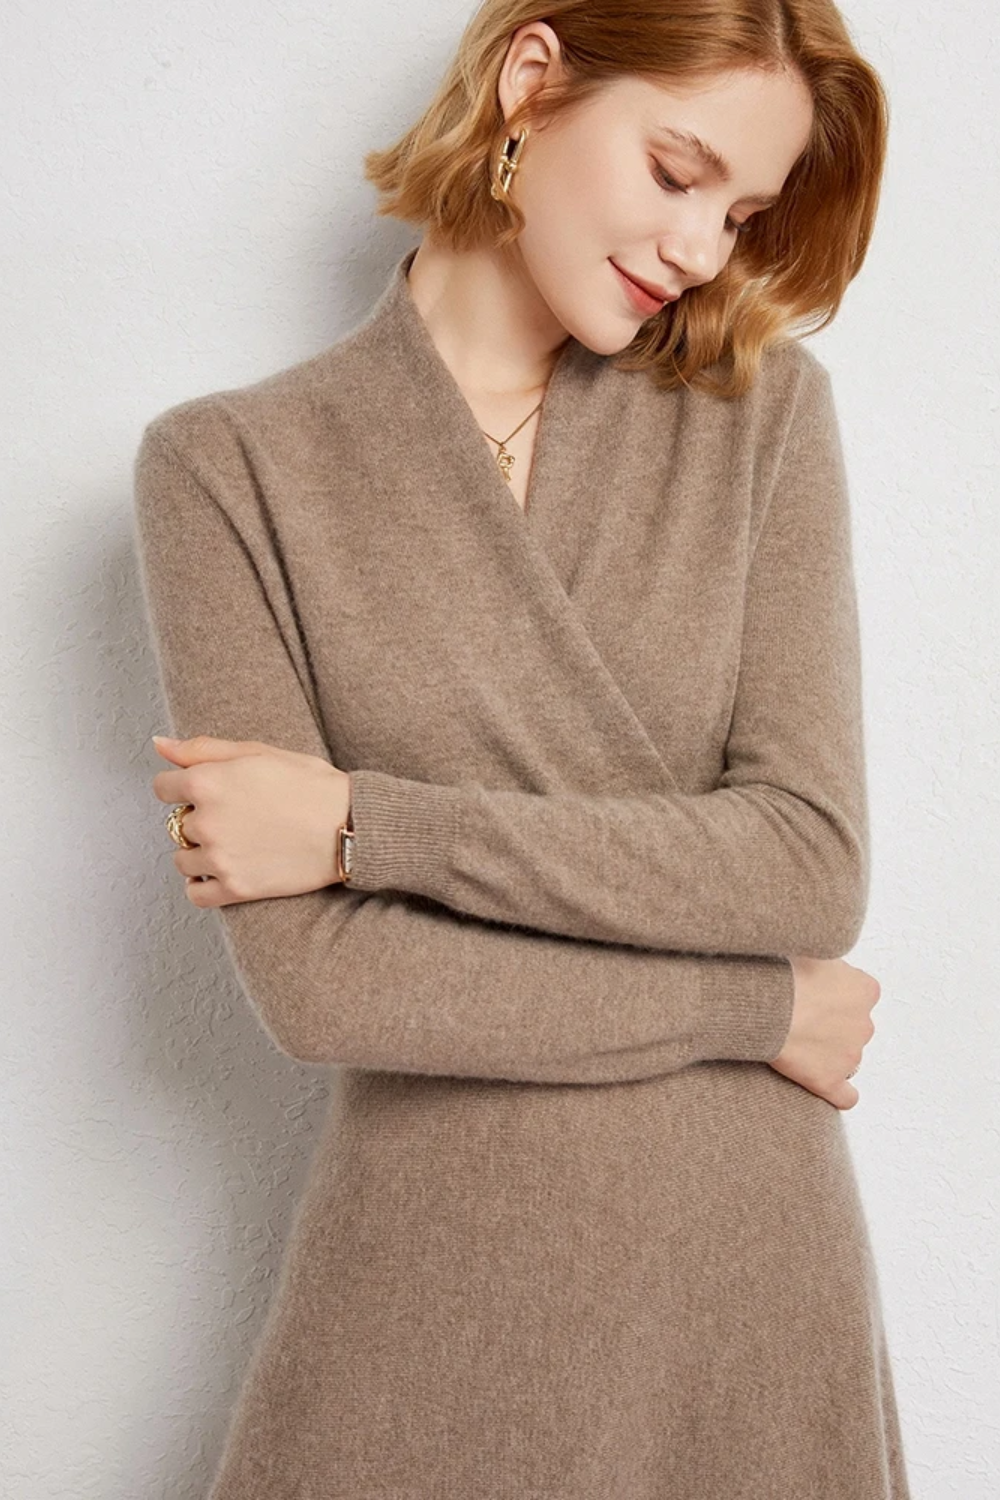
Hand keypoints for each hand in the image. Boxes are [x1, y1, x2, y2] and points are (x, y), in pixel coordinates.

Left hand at [151, 734, 350, 906]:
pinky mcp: (235, 888)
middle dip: (201, 819)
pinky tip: (225, 872)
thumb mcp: (257, 752)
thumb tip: (159, 745)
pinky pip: (196, 894)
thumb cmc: (309, 784)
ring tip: (237, 844)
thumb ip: (202, 749)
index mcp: (207, 782)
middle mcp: (206, 821)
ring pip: (183, 860)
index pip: (163, 788)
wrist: (350, 825)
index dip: (186, 787)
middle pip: (177, 824)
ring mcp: (219, 858)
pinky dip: (204, 885)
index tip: (212, 792)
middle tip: (239, 816)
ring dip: (201, 853)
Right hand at [768, 956, 880, 1109]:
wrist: (765, 1002)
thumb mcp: (811, 949)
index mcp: (865, 989)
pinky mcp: (830, 1080)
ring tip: (796, 1044)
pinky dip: (838, 1093)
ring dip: (829, 1052)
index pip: (859, 994)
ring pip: (847, 1057)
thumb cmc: (784, 971)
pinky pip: (845, 1096)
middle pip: (853, 1026)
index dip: (834, 994)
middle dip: (832, 1024)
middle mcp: (865, 1023)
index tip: (814, 993)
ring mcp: (850, 1055)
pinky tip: (824, 1086)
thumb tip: (816, 961)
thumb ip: (825, 961)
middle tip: (800, 1017)